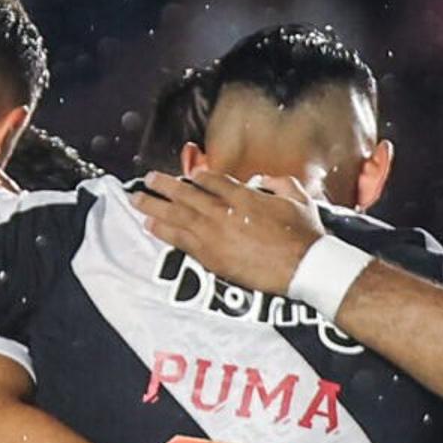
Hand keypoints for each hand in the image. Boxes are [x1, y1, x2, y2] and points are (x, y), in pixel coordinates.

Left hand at [131, 169, 325, 294]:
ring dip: (154, 205)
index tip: (187, 176)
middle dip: (164, 185)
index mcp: (244, 195)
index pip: (211, 180)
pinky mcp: (211, 257)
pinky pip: (180, 240)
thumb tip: (263, 180)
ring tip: (137, 199)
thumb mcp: (297, 198)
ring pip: (177, 215)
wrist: (303, 267)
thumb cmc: (304, 234)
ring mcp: (215, 234)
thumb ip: (278, 182)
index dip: (196, 176)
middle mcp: (224, 211)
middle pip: (186, 194)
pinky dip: (163, 231)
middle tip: (148, 179)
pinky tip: (149, 225)